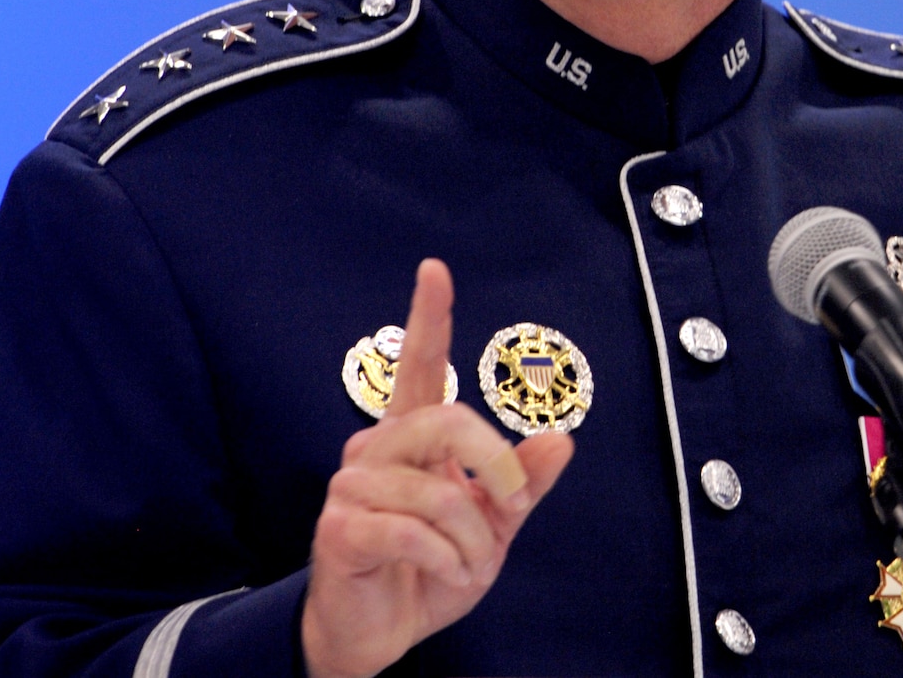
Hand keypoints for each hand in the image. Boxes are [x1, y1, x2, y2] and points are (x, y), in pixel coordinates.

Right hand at [301, 259, 574, 677]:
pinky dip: (445, 561)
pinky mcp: (339, 528)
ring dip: (472, 539)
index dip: (429, 317)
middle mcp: (376, 449)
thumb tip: (563, 439)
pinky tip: (441, 574)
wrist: (380, 634)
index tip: (434, 269)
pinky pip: (413, 533)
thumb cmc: (432, 569)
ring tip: (469, 565)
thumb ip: (523, 483)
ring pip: (437, 493)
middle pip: (449, 422)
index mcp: (412, 438)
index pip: (421, 366)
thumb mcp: (494, 527)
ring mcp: (351, 487)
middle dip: (495, 468)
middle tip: (511, 508)